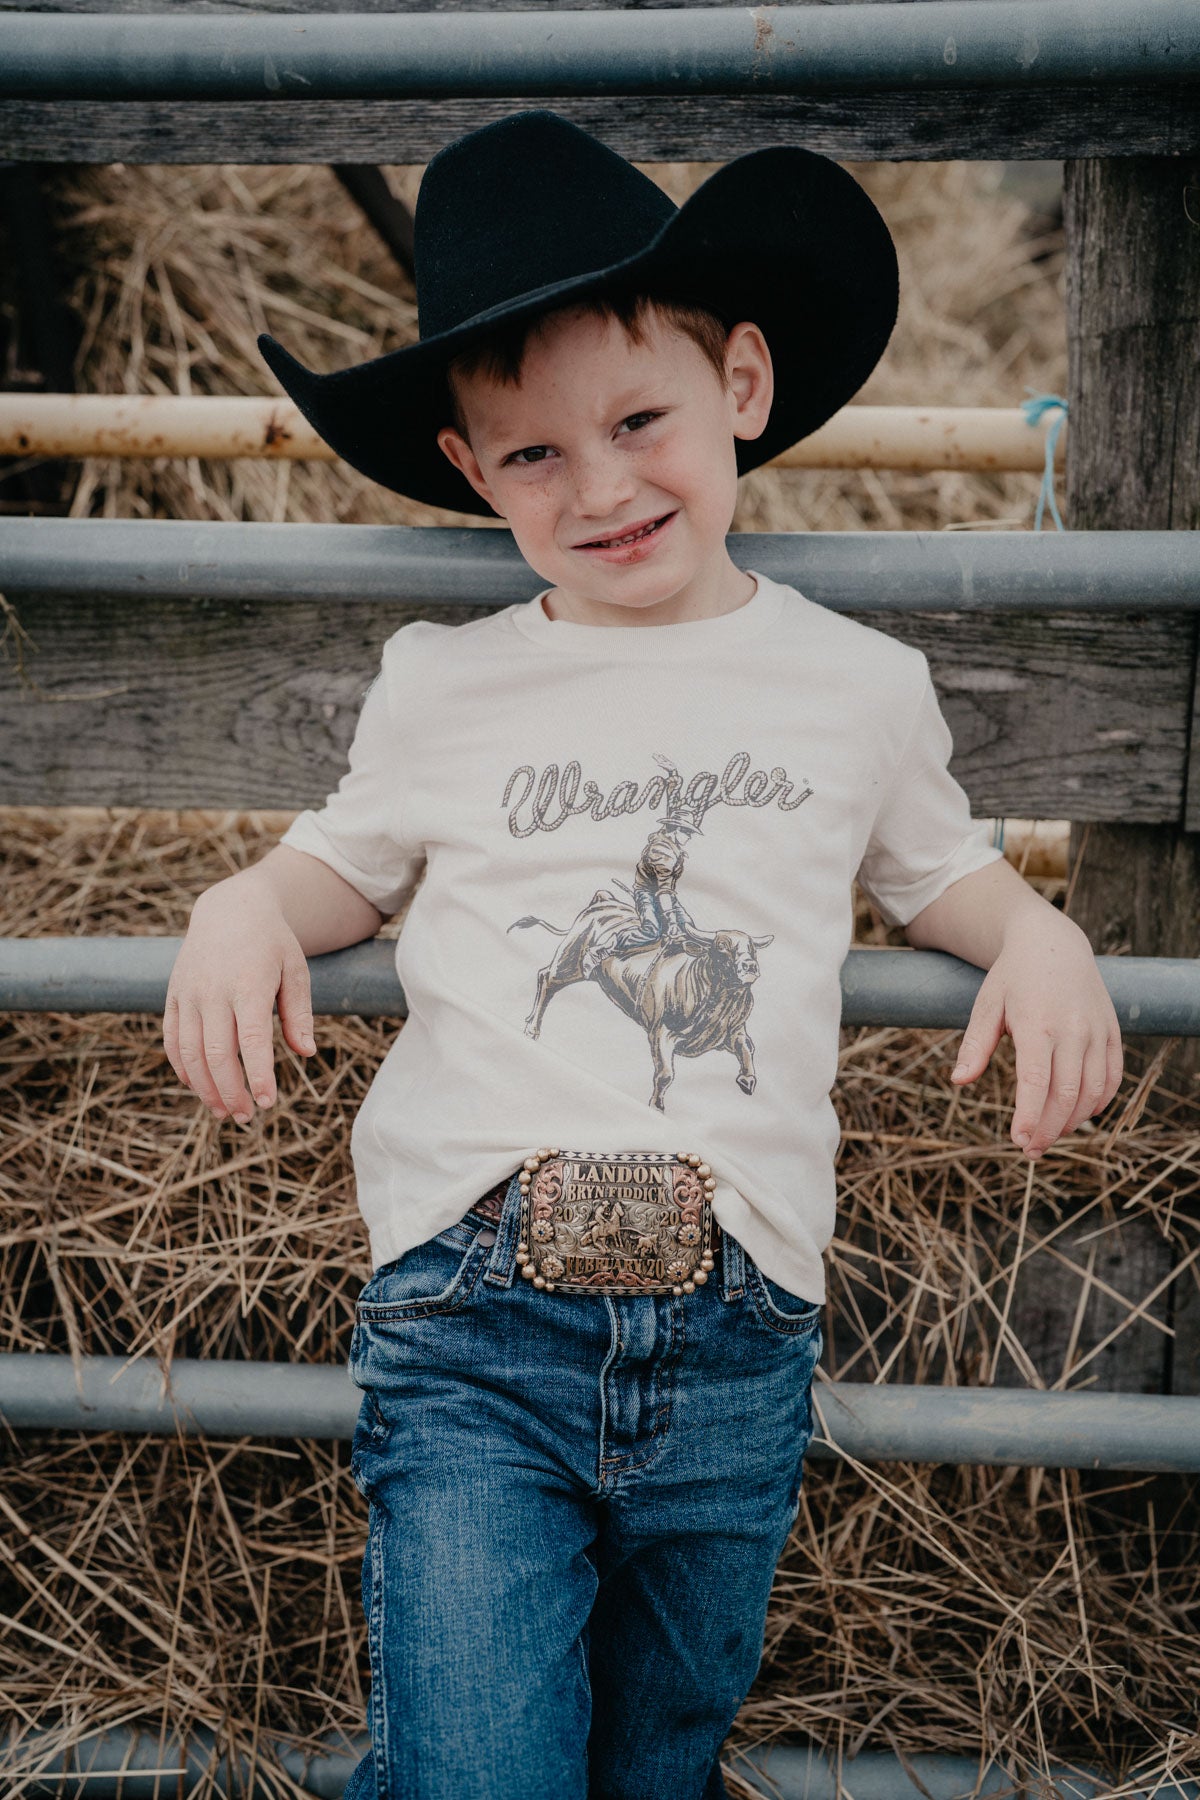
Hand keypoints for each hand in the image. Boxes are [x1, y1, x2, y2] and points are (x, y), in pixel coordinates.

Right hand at [164, 878, 315, 1125]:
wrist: (230, 910)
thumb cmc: (272, 944)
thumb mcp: (296, 970)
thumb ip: (299, 1013)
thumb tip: (305, 1053)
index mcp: (248, 984)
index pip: (251, 1041)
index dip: (258, 1076)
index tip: (268, 1102)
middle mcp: (213, 990)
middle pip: (216, 1054)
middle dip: (231, 1092)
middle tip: (247, 1117)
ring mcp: (188, 993)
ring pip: (189, 1052)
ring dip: (204, 1088)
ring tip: (224, 1112)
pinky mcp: (173, 996)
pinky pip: (172, 1039)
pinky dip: (182, 1068)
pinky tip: (199, 1088)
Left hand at [948, 917, 1123, 1158]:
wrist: (1053, 943)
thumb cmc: (1012, 977)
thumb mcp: (987, 1005)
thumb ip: (976, 1044)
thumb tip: (958, 1081)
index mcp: (1037, 1024)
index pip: (1036, 1083)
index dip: (1029, 1117)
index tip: (1019, 1142)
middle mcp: (1073, 1030)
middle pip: (1066, 1094)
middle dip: (1048, 1129)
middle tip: (1030, 1151)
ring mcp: (1097, 1031)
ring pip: (1093, 1090)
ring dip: (1073, 1120)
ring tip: (1050, 1135)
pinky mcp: (1112, 1032)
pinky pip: (1113, 1076)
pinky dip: (1100, 1101)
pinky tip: (1080, 1114)